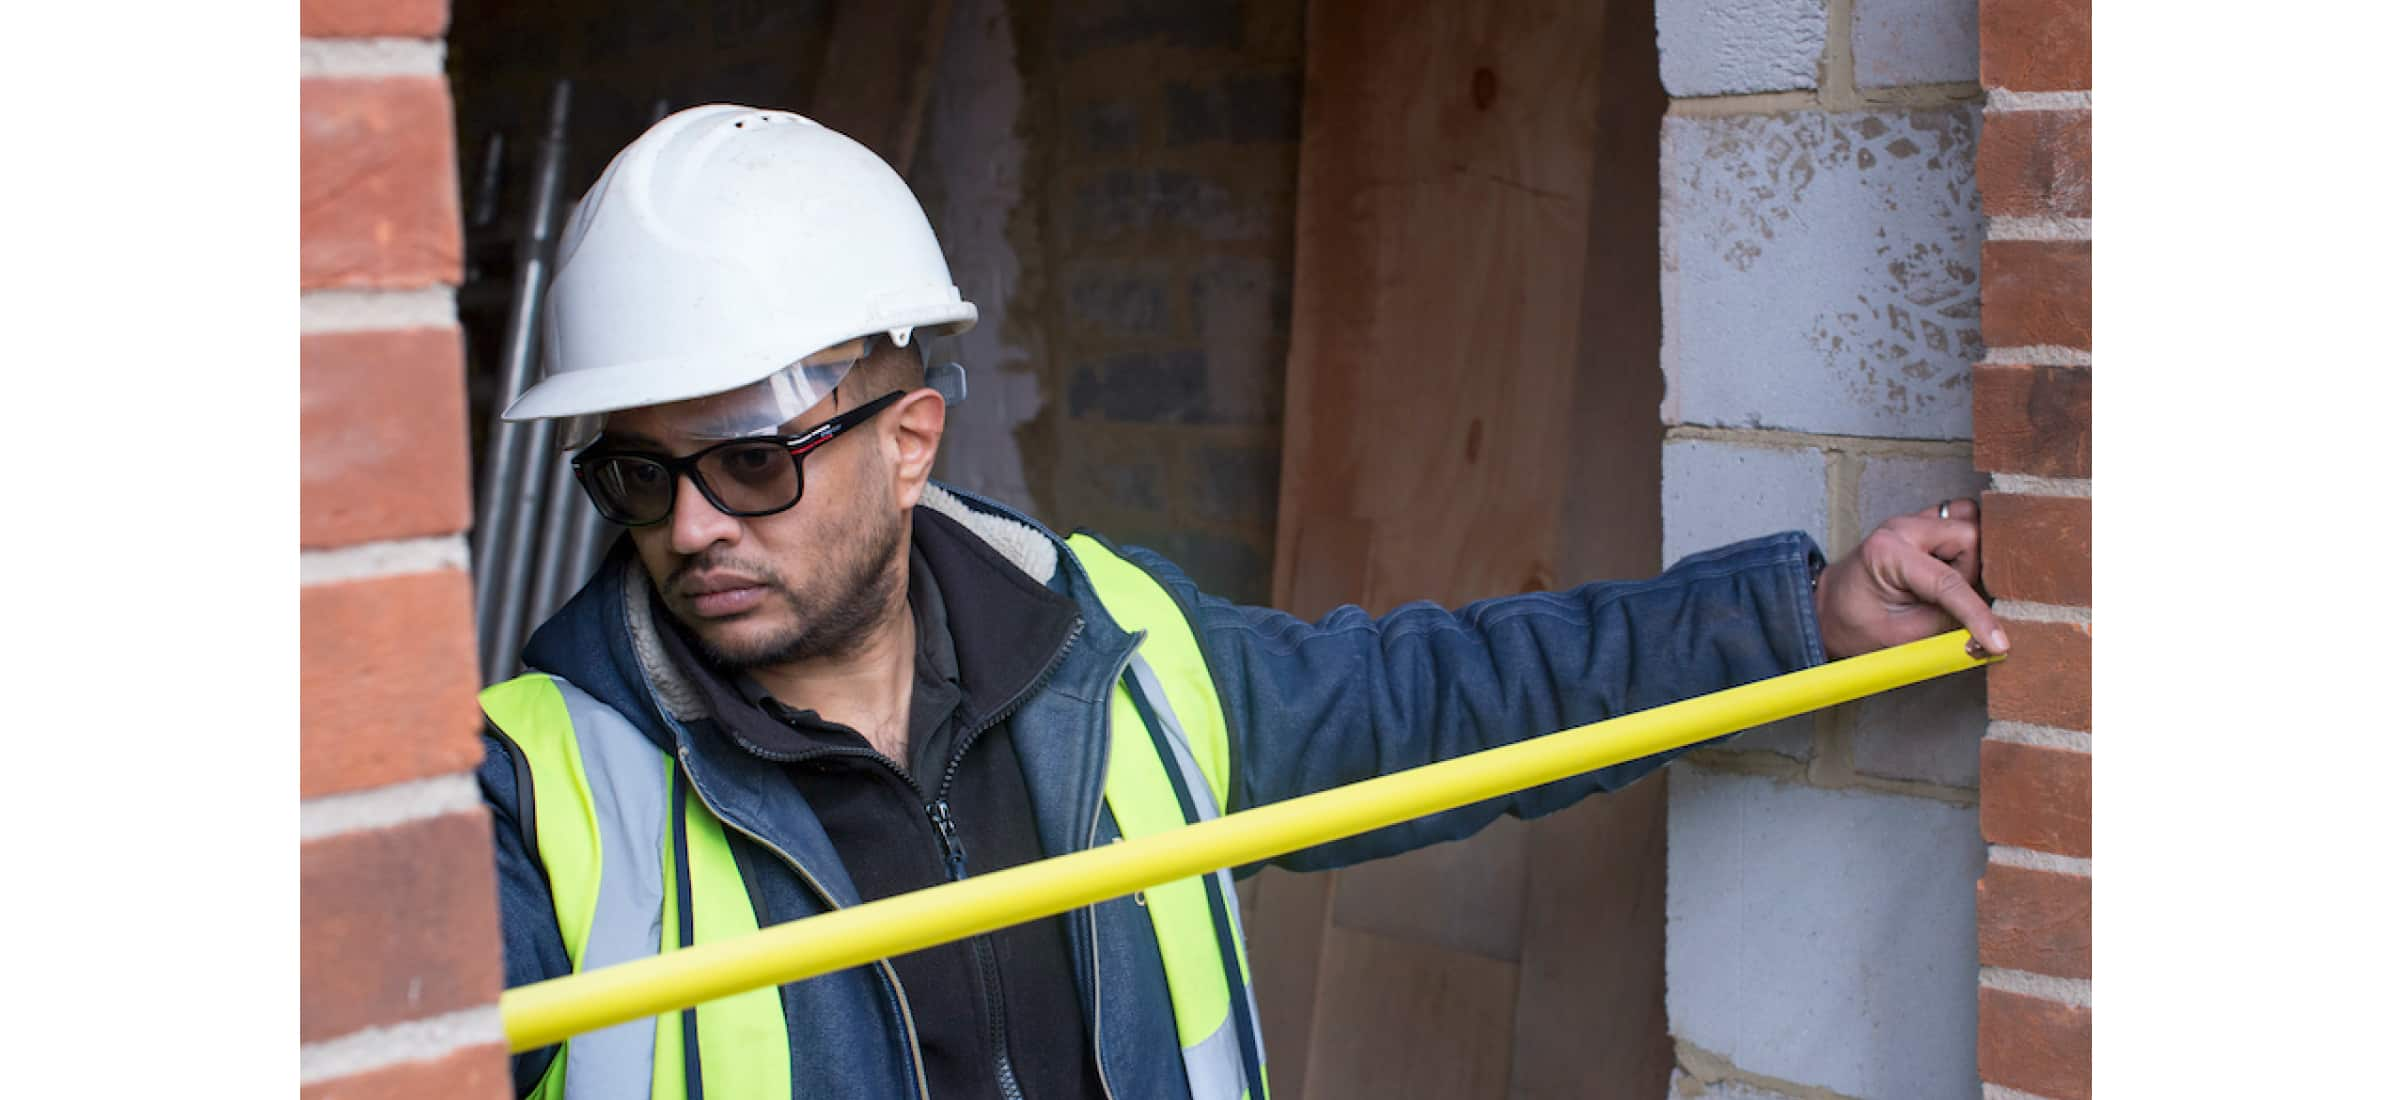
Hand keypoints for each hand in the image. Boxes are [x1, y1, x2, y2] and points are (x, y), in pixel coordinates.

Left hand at [1814, 499, 2006, 659]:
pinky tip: (1952, 569)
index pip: (1947, 581)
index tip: (1998, 641)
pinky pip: (1962, 521)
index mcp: (1886, 551)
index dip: (1977, 614)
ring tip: (1947, 587)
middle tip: (1947, 604)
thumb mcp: (1898, 638)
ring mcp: (1913, 521)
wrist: (1829, 608)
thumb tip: (1989, 629)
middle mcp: (1902, 527)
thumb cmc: (1853, 623)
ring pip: (1970, 525)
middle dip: (1970, 576)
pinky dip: (1967, 546)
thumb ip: (1946, 628)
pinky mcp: (1923, 525)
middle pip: (1969, 539)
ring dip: (1970, 559)